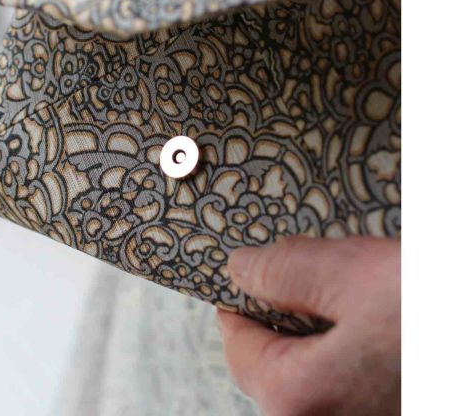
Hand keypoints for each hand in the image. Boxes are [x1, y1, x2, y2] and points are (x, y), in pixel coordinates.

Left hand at [218, 236, 399, 415]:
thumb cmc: (430, 308)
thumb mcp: (349, 275)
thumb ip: (283, 271)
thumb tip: (240, 268)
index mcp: (300, 396)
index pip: (236, 345)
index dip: (237, 298)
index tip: (247, 266)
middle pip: (272, 361)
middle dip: (278, 311)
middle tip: (300, 269)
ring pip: (309, 368)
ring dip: (313, 327)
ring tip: (342, 288)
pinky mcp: (391, 408)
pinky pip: (347, 375)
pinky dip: (345, 343)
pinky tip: (371, 313)